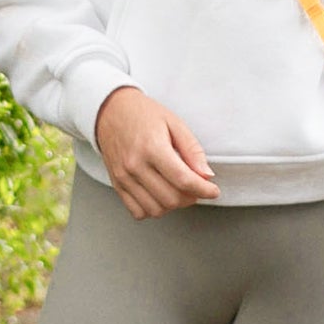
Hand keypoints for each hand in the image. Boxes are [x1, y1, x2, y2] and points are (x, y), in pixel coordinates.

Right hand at [95, 85, 220, 217]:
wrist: (110, 111)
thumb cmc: (143, 114)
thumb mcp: (174, 123)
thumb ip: (192, 150)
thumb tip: (206, 175)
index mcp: (152, 148)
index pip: (183, 180)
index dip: (203, 190)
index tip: (213, 190)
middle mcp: (135, 165)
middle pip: (171, 198)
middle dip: (191, 197)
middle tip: (196, 186)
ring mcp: (124, 178)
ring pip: (156, 209)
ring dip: (174, 205)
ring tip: (178, 190)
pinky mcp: (117, 185)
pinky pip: (138, 212)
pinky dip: (154, 209)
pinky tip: (160, 195)